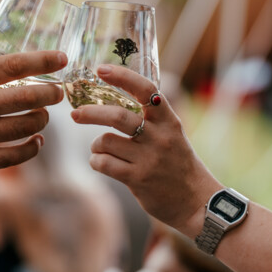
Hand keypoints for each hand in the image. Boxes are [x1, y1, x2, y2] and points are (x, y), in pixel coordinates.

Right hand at [0, 39, 65, 185]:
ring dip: (41, 120)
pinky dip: (32, 147)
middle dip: (50, 93)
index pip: (12, 65)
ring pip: (25, 127)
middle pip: (27, 96)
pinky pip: (15, 156)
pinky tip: (35, 140)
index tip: (61, 58)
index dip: (42, 60)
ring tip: (40, 116)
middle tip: (56, 92)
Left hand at [70, 64, 221, 233]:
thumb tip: (116, 96)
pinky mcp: (138, 179)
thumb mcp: (172, 134)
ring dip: (96, 145)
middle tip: (75, 114)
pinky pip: (104, 163)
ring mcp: (149, 159)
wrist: (196, 202)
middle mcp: (160, 137)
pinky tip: (101, 163)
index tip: (101, 69)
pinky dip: (96, 161)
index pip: (146, 90)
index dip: (122, 77)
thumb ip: (151, 117)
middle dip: (90, 113)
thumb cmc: (177, 164)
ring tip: (100, 149)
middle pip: (117, 116)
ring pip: (105, 141)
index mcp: (169, 120)